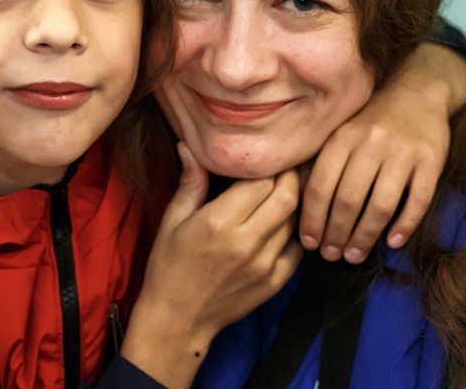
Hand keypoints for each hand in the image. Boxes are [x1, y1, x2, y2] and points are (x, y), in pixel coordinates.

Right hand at [121, 143, 301, 387]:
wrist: (177, 320)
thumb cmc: (169, 266)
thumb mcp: (172, 220)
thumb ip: (190, 182)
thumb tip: (190, 145)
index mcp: (219, 222)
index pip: (261, 180)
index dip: (265, 165)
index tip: (261, 158)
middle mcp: (247, 242)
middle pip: (287, 195)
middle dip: (288, 176)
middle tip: (281, 168)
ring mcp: (265, 264)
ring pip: (295, 219)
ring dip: (290, 203)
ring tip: (280, 192)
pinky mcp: (275, 282)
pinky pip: (297, 247)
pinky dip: (292, 232)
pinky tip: (277, 226)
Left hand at [298, 43, 465, 262]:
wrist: (418, 91)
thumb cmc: (371, 121)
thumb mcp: (342, 133)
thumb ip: (324, 164)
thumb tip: (301, 208)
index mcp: (343, 137)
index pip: (321, 186)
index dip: (313, 219)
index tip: (309, 243)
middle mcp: (370, 144)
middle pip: (349, 200)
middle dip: (336, 233)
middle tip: (331, 256)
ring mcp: (402, 152)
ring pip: (381, 205)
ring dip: (366, 236)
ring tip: (355, 255)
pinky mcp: (431, 160)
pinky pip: (418, 200)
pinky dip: (405, 225)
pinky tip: (393, 242)